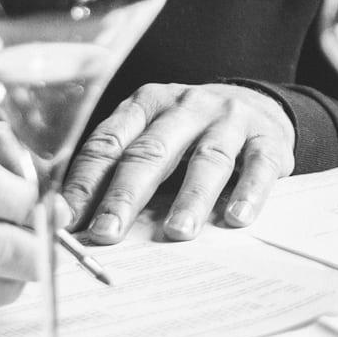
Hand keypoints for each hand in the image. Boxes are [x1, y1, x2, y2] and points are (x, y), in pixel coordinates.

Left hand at [58, 82, 294, 242]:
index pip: (109, 143)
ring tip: (177, 232)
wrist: (258, 104)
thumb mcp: (153, 136)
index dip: (86, 182)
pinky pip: (258, 165)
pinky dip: (249, 192)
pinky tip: (236, 218)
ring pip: (208, 158)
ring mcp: (229, 119)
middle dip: (127, 195)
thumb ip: (121, 169)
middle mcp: (187, 106)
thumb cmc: (192, 132)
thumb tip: (78, 222)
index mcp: (147, 104)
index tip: (69, 220)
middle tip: (109, 232)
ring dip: (191, 198)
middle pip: (152, 151)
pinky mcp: (268, 137)